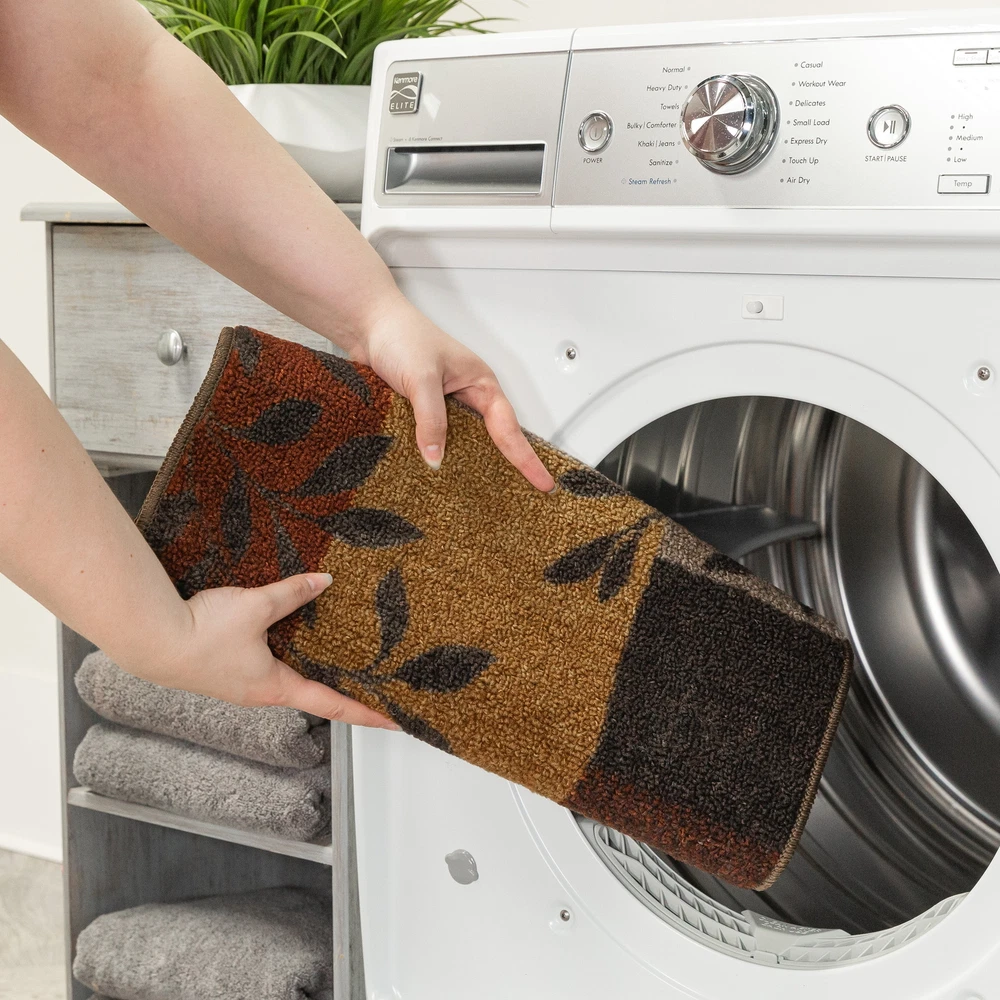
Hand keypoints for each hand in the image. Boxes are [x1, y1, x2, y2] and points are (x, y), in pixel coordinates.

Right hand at [136, 572, 399, 729]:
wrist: (152, 640)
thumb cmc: (201, 634)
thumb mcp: (255, 605)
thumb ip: (292, 593)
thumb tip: (323, 581)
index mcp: (276, 687)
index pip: (334, 705)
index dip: (368, 713)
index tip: (397, 721)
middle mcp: (262, 692)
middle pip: (316, 696)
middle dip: (347, 694)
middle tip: (377, 690)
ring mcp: (244, 683)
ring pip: (291, 679)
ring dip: (317, 674)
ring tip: (344, 664)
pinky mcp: (227, 669)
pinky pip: (268, 665)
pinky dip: (290, 657)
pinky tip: (292, 639)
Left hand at [357, 296, 556, 492]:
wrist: (367, 324)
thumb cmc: (401, 335)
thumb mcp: (421, 379)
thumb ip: (431, 418)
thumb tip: (436, 457)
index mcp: (480, 383)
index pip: (508, 429)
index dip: (525, 458)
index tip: (543, 482)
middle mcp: (466, 396)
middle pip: (494, 438)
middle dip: (508, 466)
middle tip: (527, 494)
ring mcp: (445, 405)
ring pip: (465, 442)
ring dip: (470, 463)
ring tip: (484, 494)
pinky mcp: (422, 413)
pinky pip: (438, 439)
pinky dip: (439, 455)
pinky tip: (437, 472)